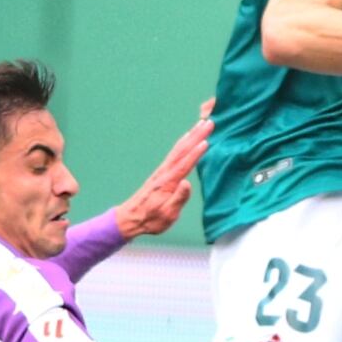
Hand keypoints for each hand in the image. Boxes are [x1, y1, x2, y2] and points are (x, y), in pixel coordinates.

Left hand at [116, 100, 213, 239]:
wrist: (131, 217)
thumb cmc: (151, 219)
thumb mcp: (167, 214)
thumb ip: (178, 199)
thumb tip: (187, 183)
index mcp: (168, 182)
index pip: (184, 165)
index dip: (195, 153)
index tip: (206, 141)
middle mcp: (165, 172)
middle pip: (183, 150)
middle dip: (197, 136)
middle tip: (210, 123)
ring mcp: (162, 170)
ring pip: (178, 149)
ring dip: (191, 135)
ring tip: (202, 123)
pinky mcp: (162, 172)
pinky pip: (174, 152)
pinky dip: (182, 142)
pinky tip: (187, 137)